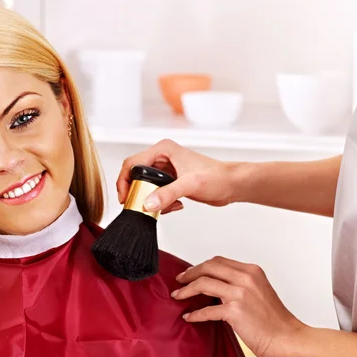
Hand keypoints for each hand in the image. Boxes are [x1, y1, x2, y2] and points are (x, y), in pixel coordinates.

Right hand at [116, 139, 237, 212]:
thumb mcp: (190, 185)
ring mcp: (165, 170)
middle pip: (136, 176)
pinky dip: (161, 203)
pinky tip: (175, 205)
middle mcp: (162, 158)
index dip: (124, 181)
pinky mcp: (170, 181)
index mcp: (163, 150)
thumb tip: (147, 204)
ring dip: (151, 200)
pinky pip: (155, 194)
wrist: (232, 185)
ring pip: (145, 187)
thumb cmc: (217, 176)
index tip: (125, 198)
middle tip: (142, 206)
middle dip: (138, 194)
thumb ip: (167, 194)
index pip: (132, 163)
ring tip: (165, 206)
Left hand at [171, 256, 304, 356]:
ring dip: (186, 290)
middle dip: (190, 273)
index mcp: (252, 271)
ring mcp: (240, 294)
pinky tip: (189, 317)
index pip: (218, 261)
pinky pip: (207, 310)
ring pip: (203, 284)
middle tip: (180, 281)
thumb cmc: (275, 320)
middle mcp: (246, 278)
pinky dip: (195, 314)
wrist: (288, 339)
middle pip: (208, 267)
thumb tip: (215, 285)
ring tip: (179, 296)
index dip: (200, 266)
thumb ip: (239, 284)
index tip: (190, 273)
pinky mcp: (235, 311)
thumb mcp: (258, 291)